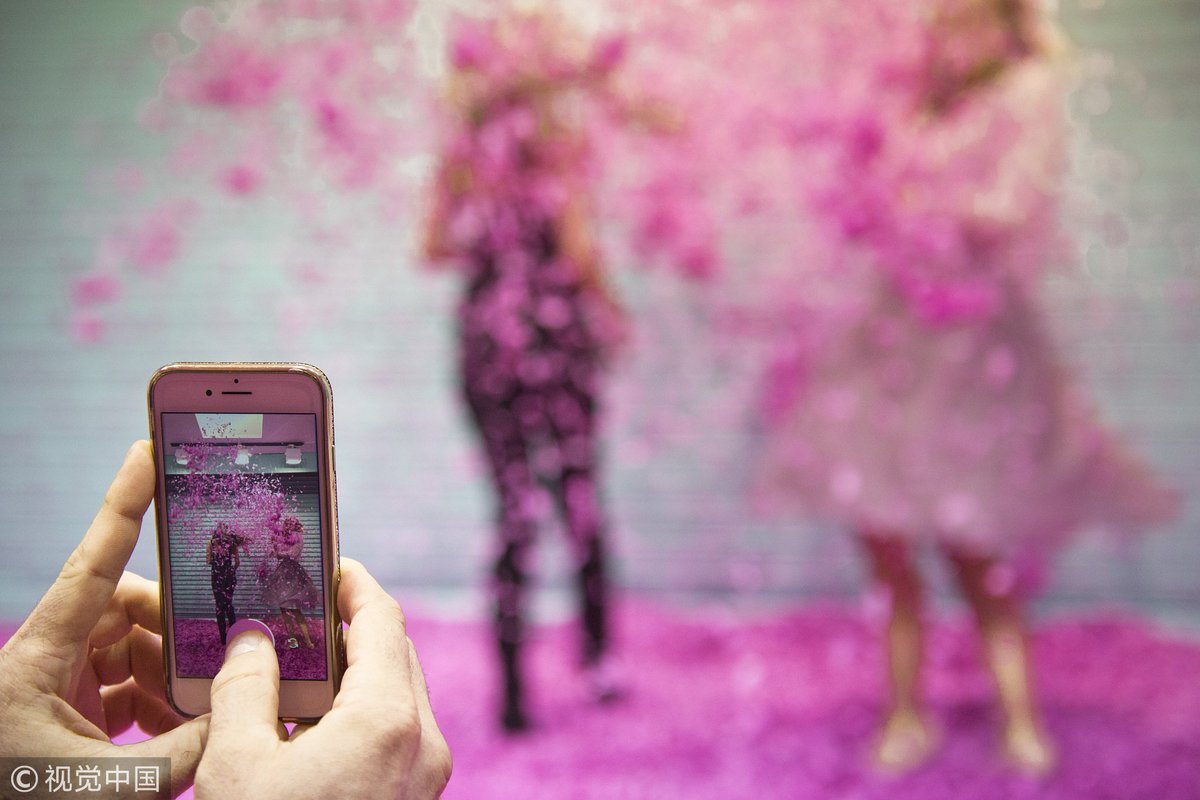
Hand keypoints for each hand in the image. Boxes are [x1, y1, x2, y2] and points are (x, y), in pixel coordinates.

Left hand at [0, 441, 206, 794]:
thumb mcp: (103, 788)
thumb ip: (180, 753)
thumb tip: (238, 722)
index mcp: (37, 658)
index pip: (93, 564)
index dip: (123, 503)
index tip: (148, 451)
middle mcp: (46, 660)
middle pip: (124, 606)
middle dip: (174, 625)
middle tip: (218, 644)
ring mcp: (56, 686)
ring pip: (129, 648)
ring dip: (170, 672)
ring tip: (203, 703)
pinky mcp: (64, 714)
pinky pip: (122, 687)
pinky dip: (156, 702)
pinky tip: (181, 727)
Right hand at [195, 558, 451, 799]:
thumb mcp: (236, 766)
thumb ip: (244, 689)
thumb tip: (251, 638)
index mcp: (387, 720)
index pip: (382, 619)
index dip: (352, 584)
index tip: (323, 564)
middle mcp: (423, 744)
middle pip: (394, 655)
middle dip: (348, 628)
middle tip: (297, 614)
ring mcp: (425, 777)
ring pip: (396, 697)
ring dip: (353, 675)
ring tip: (295, 668)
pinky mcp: (413, 799)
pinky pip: (395, 737)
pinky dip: (359, 715)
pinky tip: (310, 724)